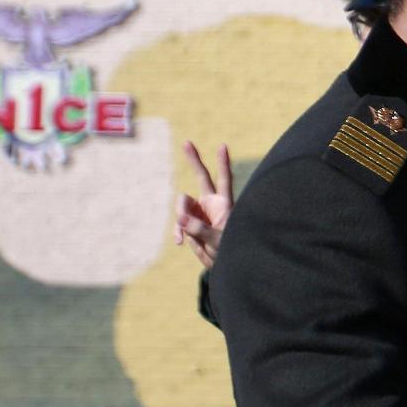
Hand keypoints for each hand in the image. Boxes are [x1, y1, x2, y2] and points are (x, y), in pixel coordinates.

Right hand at [173, 140, 234, 266]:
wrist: (221, 264)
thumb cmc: (229, 251)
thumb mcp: (217, 242)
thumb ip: (200, 230)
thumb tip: (181, 219)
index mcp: (224, 204)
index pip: (224, 180)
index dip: (223, 163)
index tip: (223, 146)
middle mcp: (211, 203)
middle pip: (202, 177)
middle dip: (194, 160)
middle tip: (187, 142)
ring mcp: (199, 212)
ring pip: (182, 204)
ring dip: (180, 217)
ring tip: (185, 237)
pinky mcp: (189, 222)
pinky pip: (179, 221)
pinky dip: (178, 230)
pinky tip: (180, 242)